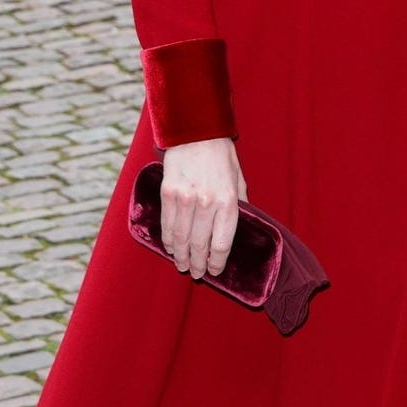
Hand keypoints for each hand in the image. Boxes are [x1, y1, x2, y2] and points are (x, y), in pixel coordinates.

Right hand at [161, 139, 247, 278]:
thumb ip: (239, 206)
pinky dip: (168, 240)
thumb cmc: (221, 157)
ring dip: (181, 256)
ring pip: (181, 239)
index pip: (221, 244)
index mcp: (228, 202)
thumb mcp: (239, 180)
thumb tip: (239, 229)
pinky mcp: (168, 194)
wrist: (196, 132)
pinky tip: (171, 248)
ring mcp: (185, 199)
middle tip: (197, 274)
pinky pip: (167, 224)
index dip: (217, 262)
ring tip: (183, 266)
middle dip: (198, 264)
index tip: (214, 271)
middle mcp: (206, 203)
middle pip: (200, 245)